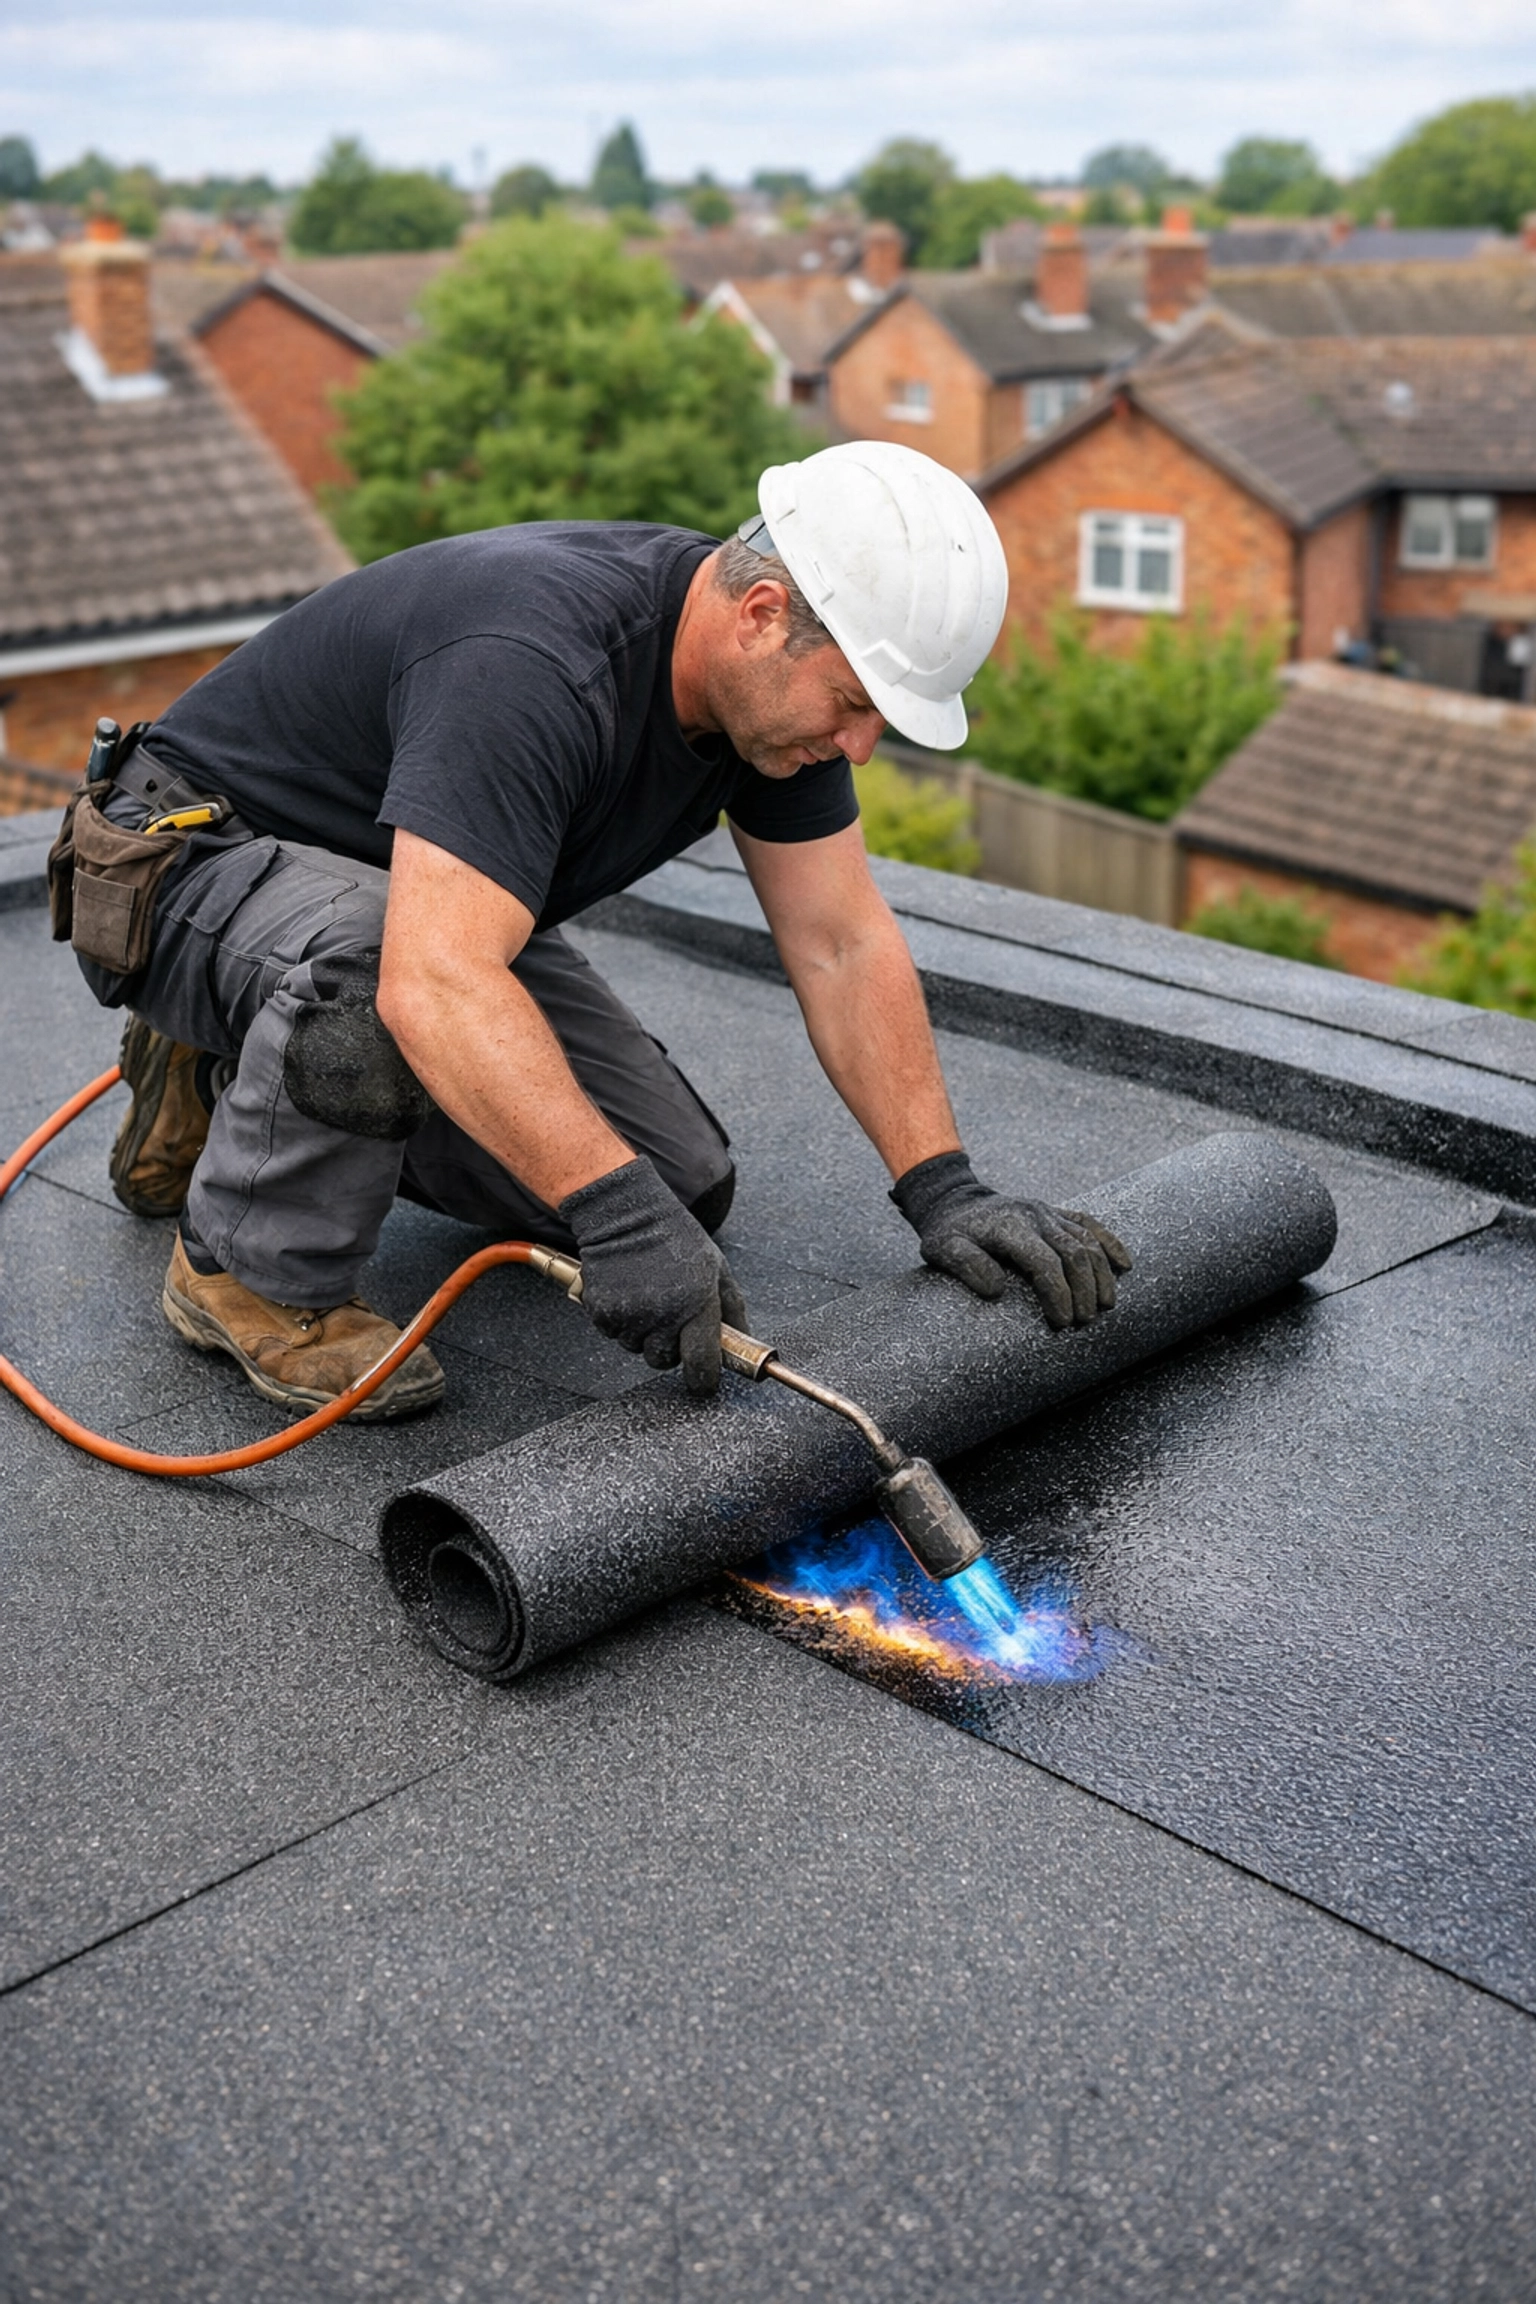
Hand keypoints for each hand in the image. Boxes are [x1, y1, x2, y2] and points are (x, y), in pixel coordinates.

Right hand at [560, 1156, 747, 1394]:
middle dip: (667, 1346)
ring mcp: (631, 1316)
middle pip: (663, 1361)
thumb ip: (732, 1309)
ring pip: (636, 1348)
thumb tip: (743, 1341)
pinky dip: (619, 1320)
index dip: (703, 1380)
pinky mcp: (603, 1313)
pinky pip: (613, 1333)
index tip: (703, 1382)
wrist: (626, 1216)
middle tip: (668, 1315)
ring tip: (646, 1295)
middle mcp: (664, 1315)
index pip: (702, 1363)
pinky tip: (626, 1292)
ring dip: (641, 1332)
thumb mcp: (716, 1268)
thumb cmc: (675, 1239)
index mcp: (697, 1305)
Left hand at [891, 1151, 1130, 1329]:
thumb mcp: (943, 1249)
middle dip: (1084, 1290)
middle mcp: (1035, 1216)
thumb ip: (967, 1266)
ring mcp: (1048, 1212)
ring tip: (1106, 1306)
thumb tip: (997, 1291)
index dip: (1058, 1294)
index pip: (1044, 1262)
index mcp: (1010, 1226)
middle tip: (1085, 1321)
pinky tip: (1125, 1264)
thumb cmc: (948, 1233)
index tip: (1062, 1322)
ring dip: (1101, 1274)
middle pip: (1074, 1253)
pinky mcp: (1056, 1212)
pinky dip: (1110, 1243)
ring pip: (1087, 1240)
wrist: (954, 1201)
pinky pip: (1090, 1224)